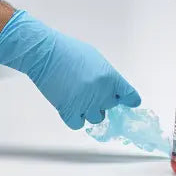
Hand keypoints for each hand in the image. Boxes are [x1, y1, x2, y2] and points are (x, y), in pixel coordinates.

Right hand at [0, 11, 140, 129]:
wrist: (45, 53)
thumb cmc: (68, 50)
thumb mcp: (95, 58)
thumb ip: (107, 76)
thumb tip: (113, 90)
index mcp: (110, 77)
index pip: (129, 96)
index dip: (129, 100)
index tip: (129, 102)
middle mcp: (101, 93)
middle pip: (110, 107)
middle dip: (103, 100)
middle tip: (90, 90)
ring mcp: (85, 103)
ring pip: (96, 118)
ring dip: (90, 111)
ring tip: (78, 97)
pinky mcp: (68, 111)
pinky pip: (79, 124)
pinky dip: (75, 118)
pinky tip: (70, 106)